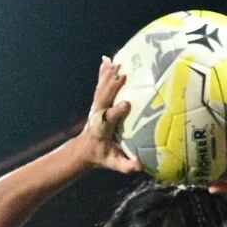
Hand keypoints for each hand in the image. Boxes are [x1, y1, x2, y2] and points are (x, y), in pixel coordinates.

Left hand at [75, 57, 138, 172]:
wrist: (86, 149)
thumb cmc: (103, 156)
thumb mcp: (114, 163)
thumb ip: (126, 166)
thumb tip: (140, 166)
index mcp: (102, 129)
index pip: (109, 119)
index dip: (116, 112)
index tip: (126, 104)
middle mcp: (98, 115)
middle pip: (103, 98)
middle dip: (111, 87)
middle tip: (123, 74)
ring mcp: (96, 107)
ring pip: (102, 89)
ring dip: (108, 75)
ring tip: (118, 61)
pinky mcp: (98, 102)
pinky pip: (102, 85)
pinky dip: (104, 72)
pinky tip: (108, 59)